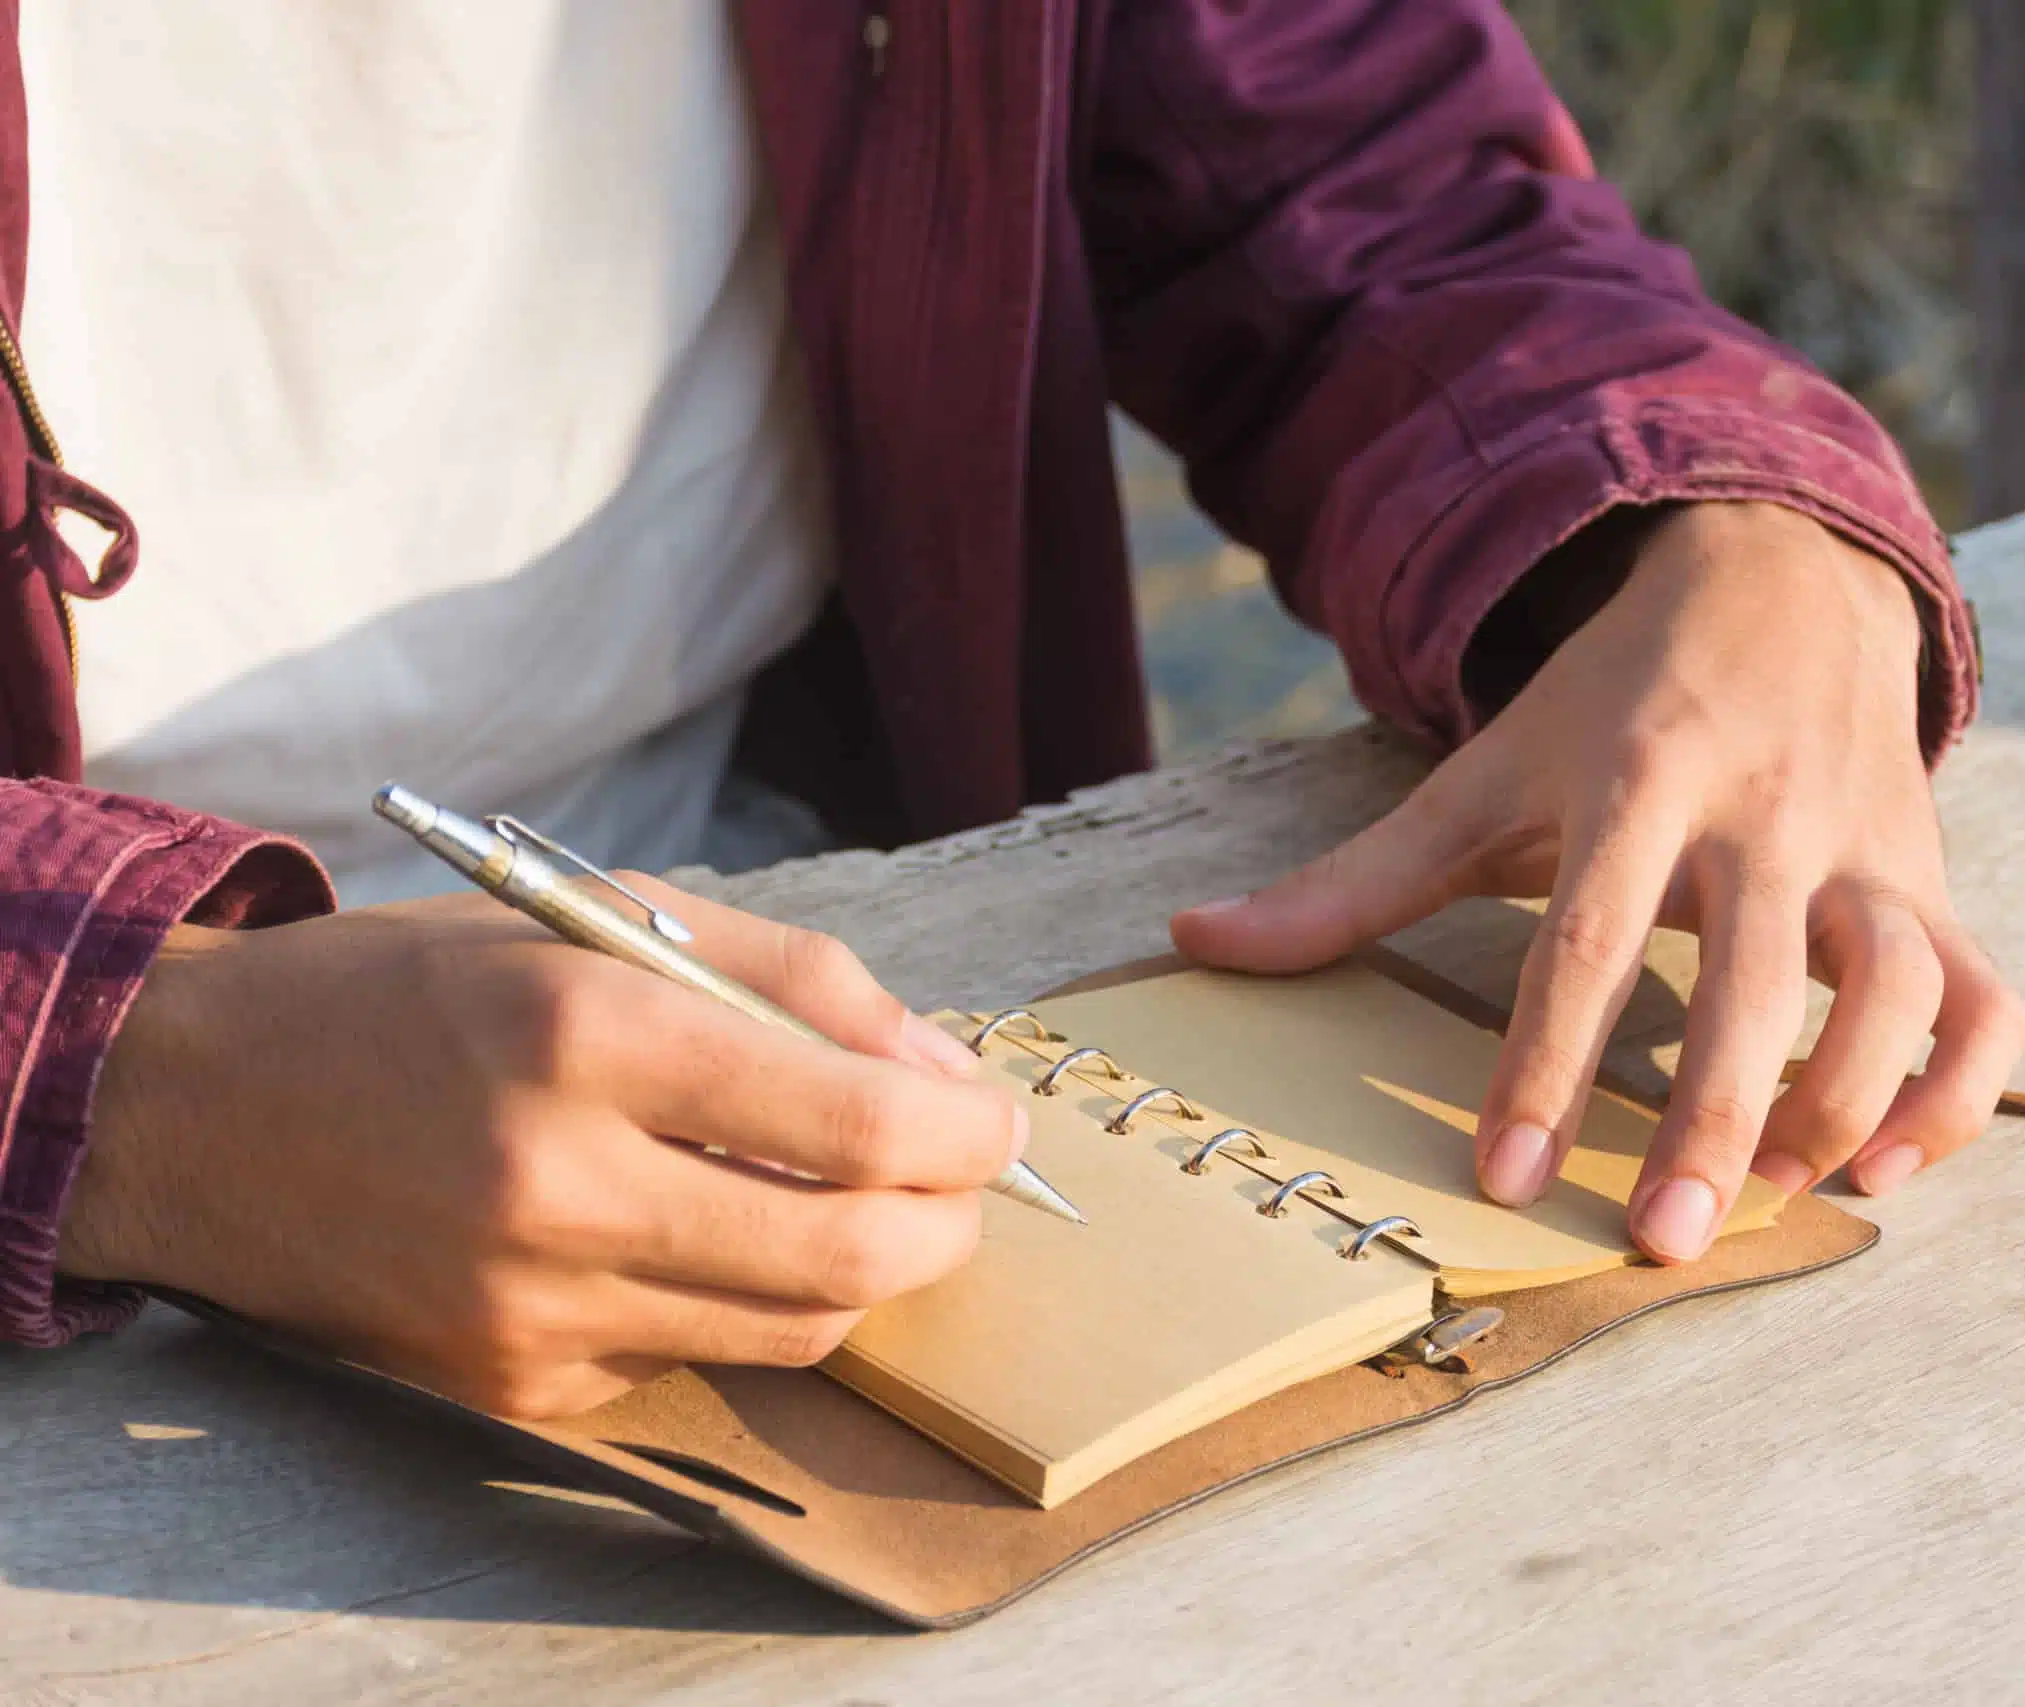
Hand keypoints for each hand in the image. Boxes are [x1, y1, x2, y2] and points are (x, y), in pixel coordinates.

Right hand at [61, 877, 1021, 1416]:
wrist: (193, 1105)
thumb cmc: (417, 987)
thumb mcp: (603, 916)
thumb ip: (796, 982)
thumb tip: (944, 1073)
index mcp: (588, 1034)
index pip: (859, 1126)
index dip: (970, 1133)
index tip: (995, 1118)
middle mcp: (557, 1184)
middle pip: (851, 1257)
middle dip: (947, 1222)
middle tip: (958, 1180)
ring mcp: (527, 1306)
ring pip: (792, 1331)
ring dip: (863, 1272)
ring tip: (857, 1202)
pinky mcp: (505, 1385)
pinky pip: (692, 1361)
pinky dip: (738, 1305)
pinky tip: (707, 1236)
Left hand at [1174, 502, 2024, 1260]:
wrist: (1781, 578)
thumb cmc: (1613, 705)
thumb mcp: (1485, 774)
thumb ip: (1354, 878)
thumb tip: (1196, 941)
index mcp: (1636, 782)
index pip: (1586, 934)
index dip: (1546, 1062)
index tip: (1509, 1180)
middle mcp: (1762, 816)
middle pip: (1753, 977)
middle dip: (1713, 1118)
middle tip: (1662, 1244)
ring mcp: (1864, 851)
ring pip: (1898, 984)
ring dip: (1848, 1101)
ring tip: (1776, 1197)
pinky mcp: (1934, 884)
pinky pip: (1987, 1001)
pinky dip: (1961, 1092)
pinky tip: (1887, 1166)